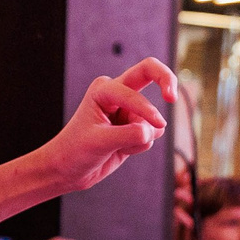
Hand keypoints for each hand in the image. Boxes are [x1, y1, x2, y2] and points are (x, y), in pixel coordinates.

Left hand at [32, 60, 175, 194]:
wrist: (68, 169)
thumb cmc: (75, 151)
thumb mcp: (99, 142)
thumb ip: (128, 135)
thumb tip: (155, 130)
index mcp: (103, 89)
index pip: (133, 93)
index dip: (147, 109)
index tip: (156, 125)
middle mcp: (117, 93)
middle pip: (150, 71)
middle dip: (166, 79)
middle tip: (172, 98)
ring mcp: (128, 109)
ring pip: (151, 121)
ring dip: (140, 138)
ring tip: (116, 146)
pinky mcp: (134, 126)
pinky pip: (151, 135)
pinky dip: (139, 146)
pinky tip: (121, 150)